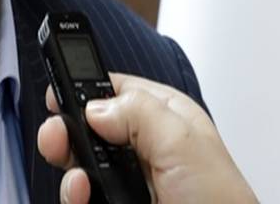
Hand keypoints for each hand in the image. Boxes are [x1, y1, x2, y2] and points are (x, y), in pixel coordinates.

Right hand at [37, 73, 256, 203]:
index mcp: (164, 118)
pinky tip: (83, 196)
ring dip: (71, 173)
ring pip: (79, 169)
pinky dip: (76, 197)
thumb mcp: (183, 141)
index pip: (116, 90)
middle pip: (88, 130)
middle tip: (57, 136)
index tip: (59, 94)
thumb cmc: (221, 202)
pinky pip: (83, 199)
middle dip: (67, 132)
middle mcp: (144, 149)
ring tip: (80, 181)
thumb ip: (139, 111)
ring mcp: (129, 184)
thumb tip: (96, 107)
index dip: (85, 88)